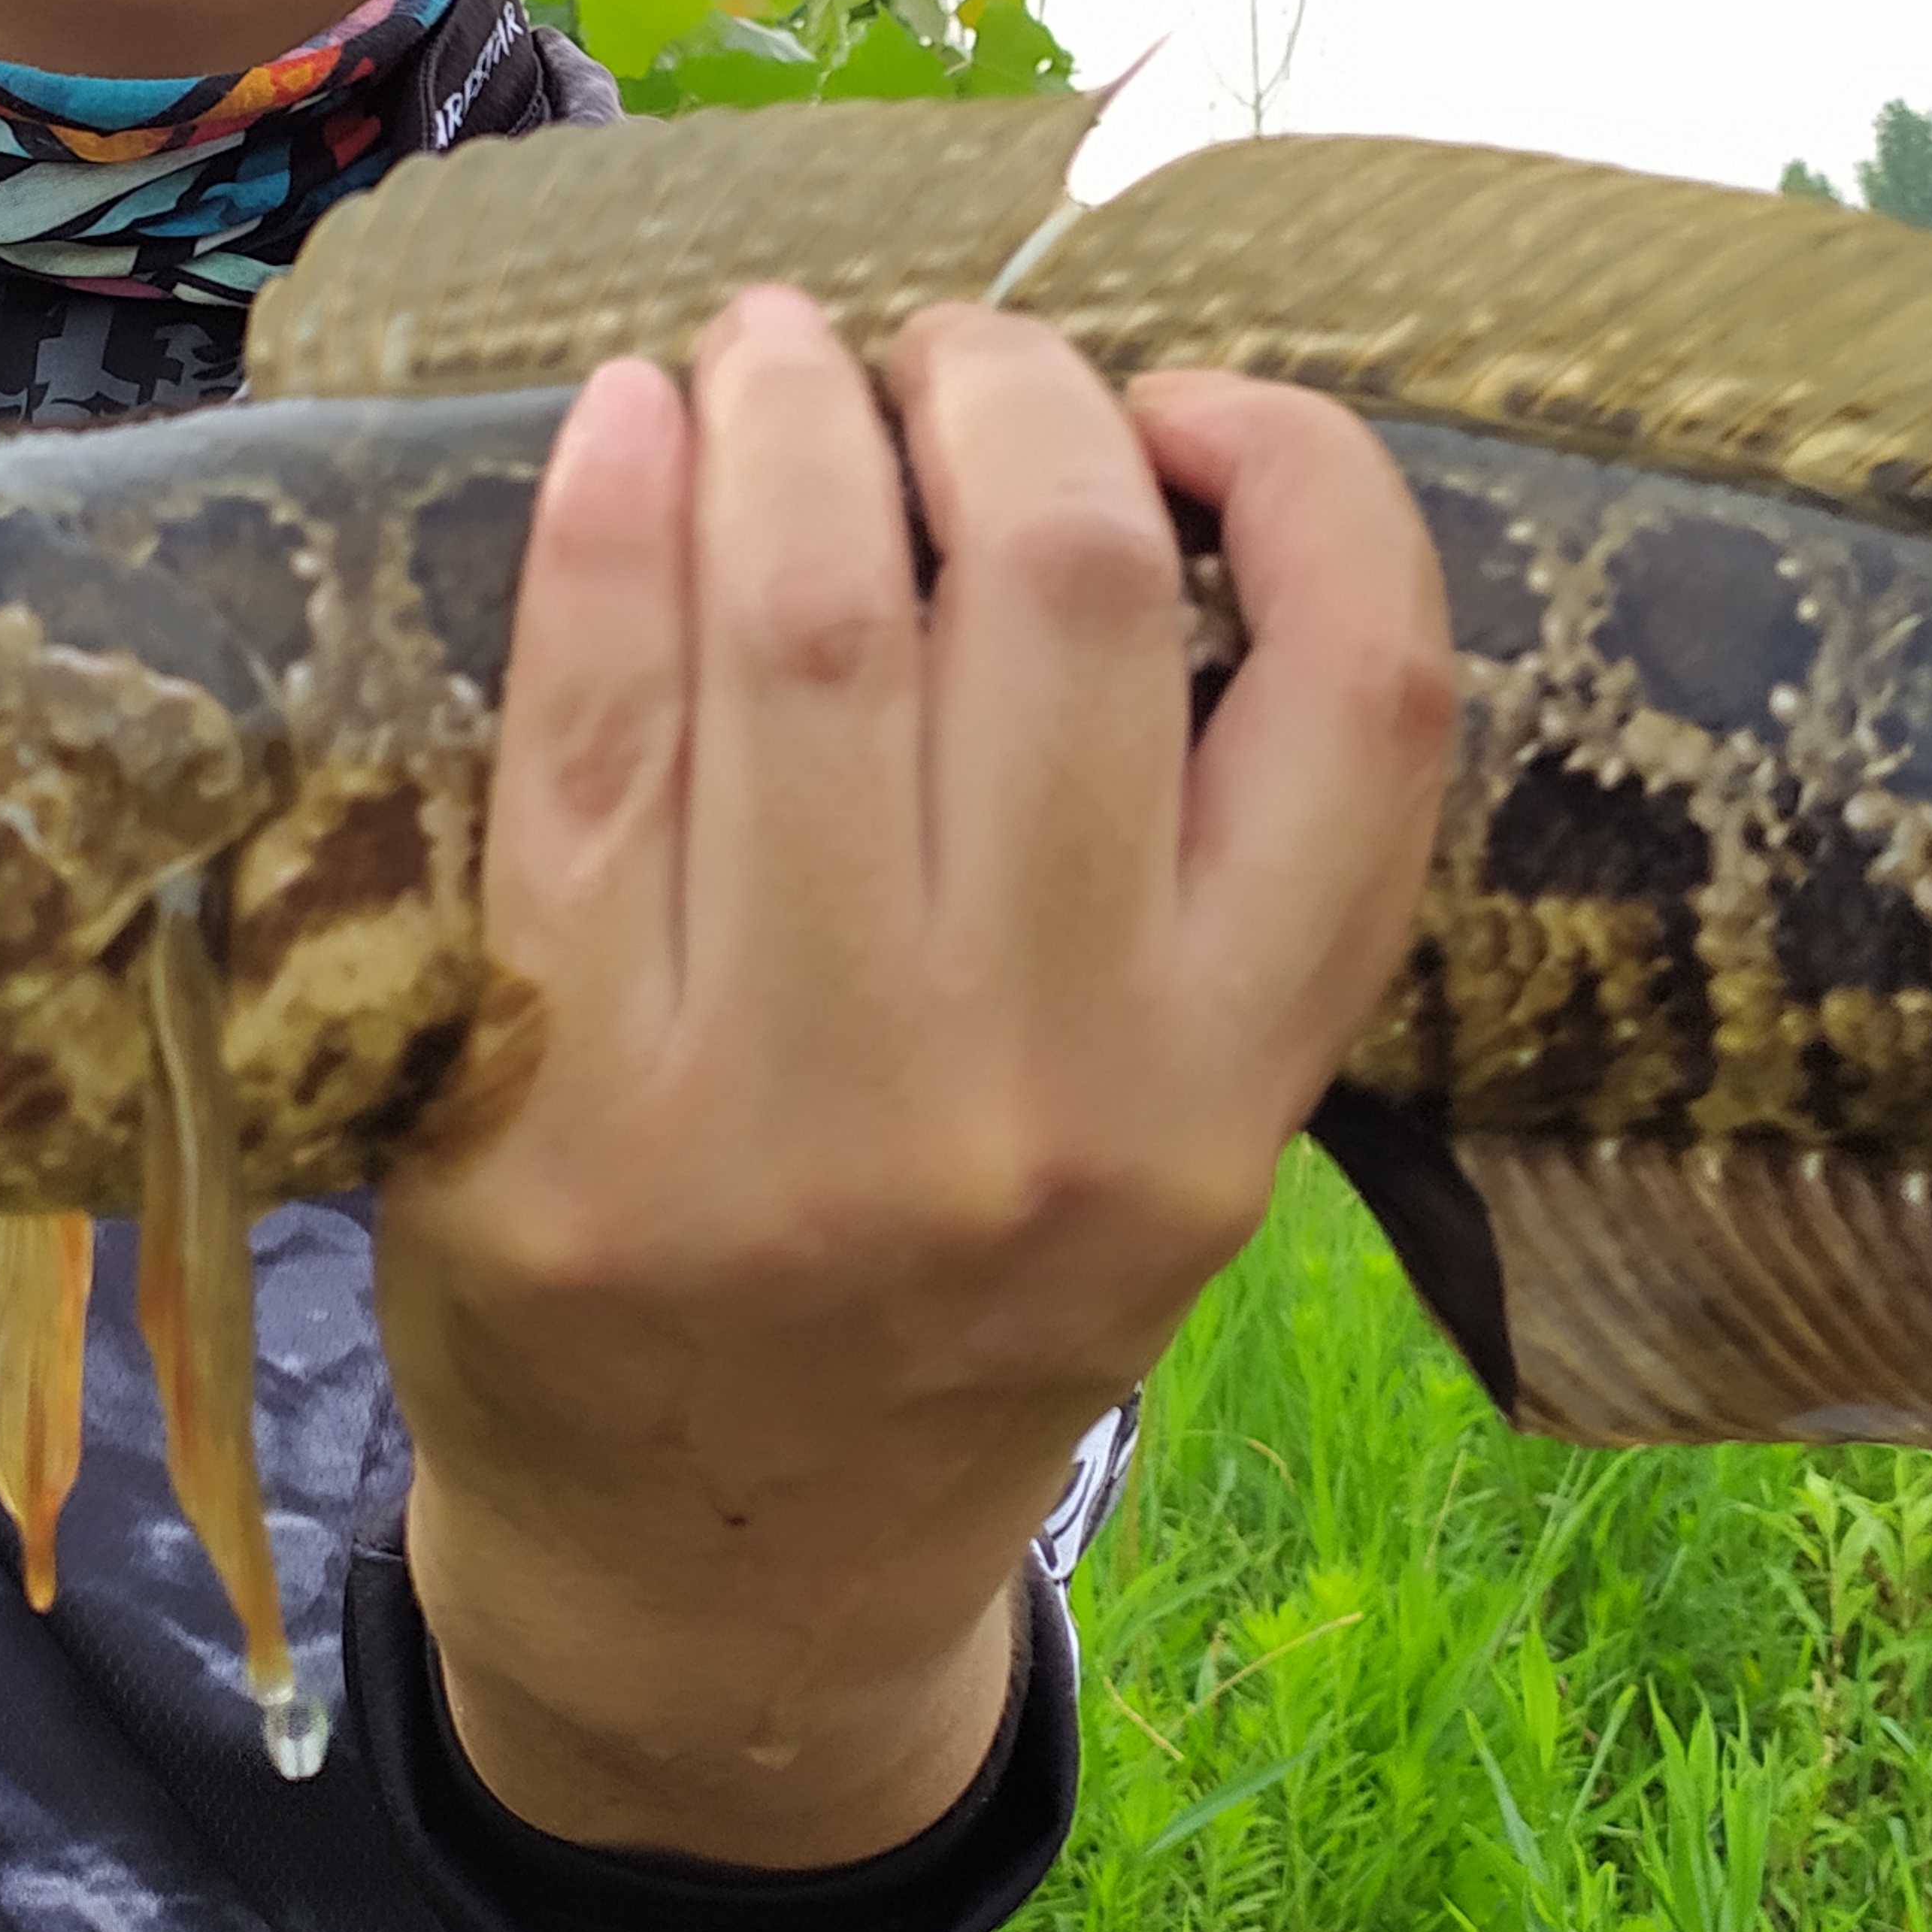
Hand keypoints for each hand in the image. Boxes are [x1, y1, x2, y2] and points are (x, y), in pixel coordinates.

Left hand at [371, 287, 1457, 1869]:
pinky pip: (587, 719)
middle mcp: (1039, 1096)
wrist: (721, 1576)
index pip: (1374, 684)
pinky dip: (609, 518)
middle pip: (1066, 585)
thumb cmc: (952, 1284)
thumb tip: (1127, 458)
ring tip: (772, 355)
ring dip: (788, 410)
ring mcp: (785, 1106)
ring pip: (811, 614)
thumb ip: (1188, 854)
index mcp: (1232, 1088)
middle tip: (941, 357)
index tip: (1192, 410)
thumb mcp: (1170, 1123)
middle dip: (1003, 389)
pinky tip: (623, 430)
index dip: (1302, 474)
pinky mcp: (557, 1092)